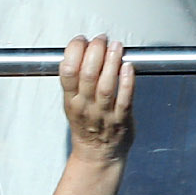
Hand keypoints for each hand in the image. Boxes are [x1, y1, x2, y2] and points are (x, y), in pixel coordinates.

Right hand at [57, 35, 135, 161]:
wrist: (97, 155)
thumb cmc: (87, 126)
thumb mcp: (71, 103)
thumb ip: (74, 80)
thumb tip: (80, 49)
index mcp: (71, 100)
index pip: (67, 71)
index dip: (74, 51)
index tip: (81, 40)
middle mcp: (85, 106)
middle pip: (87, 74)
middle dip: (95, 51)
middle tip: (101, 39)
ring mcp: (104, 113)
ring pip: (106, 85)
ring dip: (111, 62)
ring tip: (115, 46)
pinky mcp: (121, 119)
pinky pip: (125, 98)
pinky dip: (126, 81)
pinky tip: (128, 67)